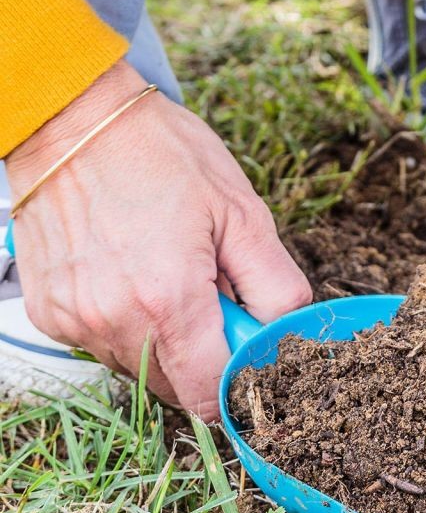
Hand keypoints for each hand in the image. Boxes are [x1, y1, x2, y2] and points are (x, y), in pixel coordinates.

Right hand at [7, 60, 311, 417]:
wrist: (76, 120)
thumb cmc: (161, 155)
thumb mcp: (243, 213)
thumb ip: (275, 286)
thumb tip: (288, 334)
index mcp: (168, 299)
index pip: (208, 392)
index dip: (237, 383)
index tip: (250, 357)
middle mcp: (113, 320)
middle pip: (173, 386)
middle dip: (204, 357)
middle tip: (213, 296)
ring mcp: (75, 319)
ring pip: (136, 367)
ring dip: (164, 341)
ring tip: (168, 274)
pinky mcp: (50, 312)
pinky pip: (100, 343)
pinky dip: (125, 324)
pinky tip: (131, 274)